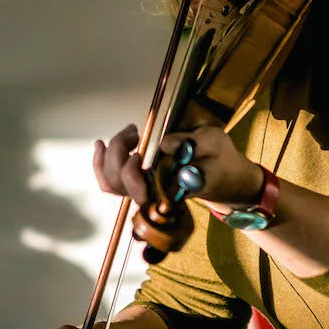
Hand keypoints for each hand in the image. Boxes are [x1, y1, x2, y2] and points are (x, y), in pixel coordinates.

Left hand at [94, 124, 262, 212]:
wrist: (227, 178)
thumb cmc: (222, 160)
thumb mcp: (215, 143)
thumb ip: (191, 142)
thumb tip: (163, 143)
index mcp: (171, 189)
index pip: (140, 191)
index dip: (132, 172)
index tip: (140, 149)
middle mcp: (153, 195)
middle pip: (120, 182)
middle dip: (119, 151)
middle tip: (136, 133)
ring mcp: (144, 191)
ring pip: (111, 182)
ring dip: (110, 154)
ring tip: (129, 134)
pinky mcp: (139, 184)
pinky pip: (110, 181)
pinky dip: (100, 163)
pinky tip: (101, 144)